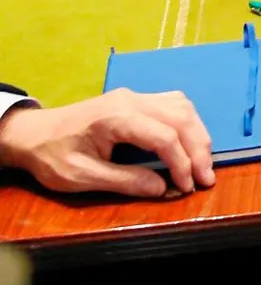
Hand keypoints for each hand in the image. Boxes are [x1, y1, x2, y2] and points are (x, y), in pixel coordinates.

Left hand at [0, 89, 215, 196]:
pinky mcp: (135, 100)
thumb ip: (124, 181)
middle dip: (198, 149)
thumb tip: (163, 188)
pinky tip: (189, 141)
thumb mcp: (81, 176)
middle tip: (205, 178)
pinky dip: (188, 123)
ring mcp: (134, 96)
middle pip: (181, 118)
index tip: (187, 186)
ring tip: (201, 162)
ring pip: (182, 107)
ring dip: (198, 134)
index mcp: (116, 118)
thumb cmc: (52, 156)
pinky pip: (173, 104)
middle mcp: (131, 100)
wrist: (31, 133)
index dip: (181, 163)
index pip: (164, 137)